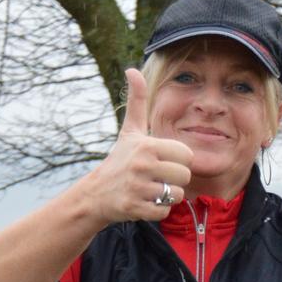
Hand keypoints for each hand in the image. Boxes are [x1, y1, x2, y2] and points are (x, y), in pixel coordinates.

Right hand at [82, 69, 193, 224]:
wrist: (95, 194)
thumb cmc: (119, 160)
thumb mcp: (129, 131)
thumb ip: (137, 101)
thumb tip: (132, 70)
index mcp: (147, 145)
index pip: (186, 155)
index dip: (178, 160)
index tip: (164, 161)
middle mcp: (143, 165)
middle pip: (184, 176)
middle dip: (174, 179)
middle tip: (158, 178)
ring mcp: (138, 188)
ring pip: (175, 195)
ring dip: (167, 196)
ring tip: (152, 190)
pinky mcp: (135, 208)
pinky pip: (164, 212)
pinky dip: (158, 210)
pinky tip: (145, 202)